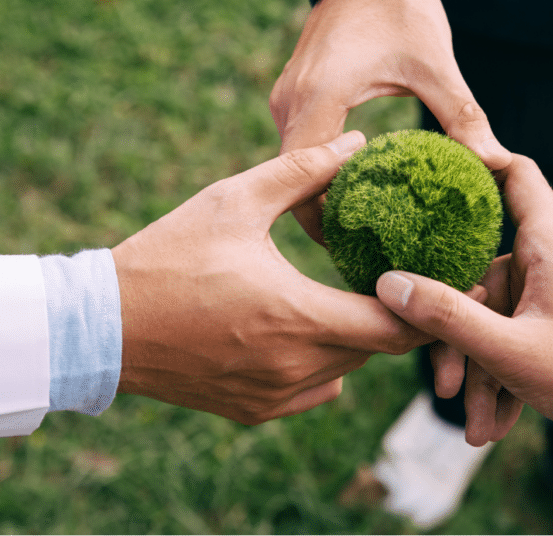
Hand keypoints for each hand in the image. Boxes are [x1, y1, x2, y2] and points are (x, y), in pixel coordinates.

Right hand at [111, 131, 430, 424]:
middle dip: (399, 316)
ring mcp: (274, 396)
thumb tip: (359, 142)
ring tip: (361, 297)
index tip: (451, 278)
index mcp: (299, 316)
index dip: (431, 303)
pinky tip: (309, 327)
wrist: (101, 325)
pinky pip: (317, 390)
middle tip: (414, 280)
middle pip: (378, 349)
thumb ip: (303, 170)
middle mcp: (295, 368)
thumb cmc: (168, 255)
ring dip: (361, 338)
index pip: (397, 324)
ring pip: (349, 371)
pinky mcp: (254, 409)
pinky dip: (326, 363)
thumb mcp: (236, 200)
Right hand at [269, 0, 511, 243]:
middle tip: (366, 254)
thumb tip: (494, 163)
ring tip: (364, 230)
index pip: (305, 184)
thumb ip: (461, 114)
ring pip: (296, 166)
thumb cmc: (399, 5)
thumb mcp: (435, 62)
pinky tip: (357, 188)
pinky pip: (300, 145)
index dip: (326, 228)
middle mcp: (291, 104)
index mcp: (318, 100)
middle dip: (326, 221)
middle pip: (295, 183)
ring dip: (324, 197)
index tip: (357, 256)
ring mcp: (287, 98)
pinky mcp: (295, 94)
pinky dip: (321, 172)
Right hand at [375, 155, 552, 457]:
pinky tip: (495, 425)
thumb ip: (446, 317)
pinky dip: (507, 377)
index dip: (479, 161)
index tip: (436, 172)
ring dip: (484, 375)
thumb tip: (390, 283)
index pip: (516, 175)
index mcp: (548, 246)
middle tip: (445, 388)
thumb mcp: (509, 351)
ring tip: (478, 429)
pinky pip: (521, 339)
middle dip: (460, 339)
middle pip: (484, 279)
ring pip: (499, 320)